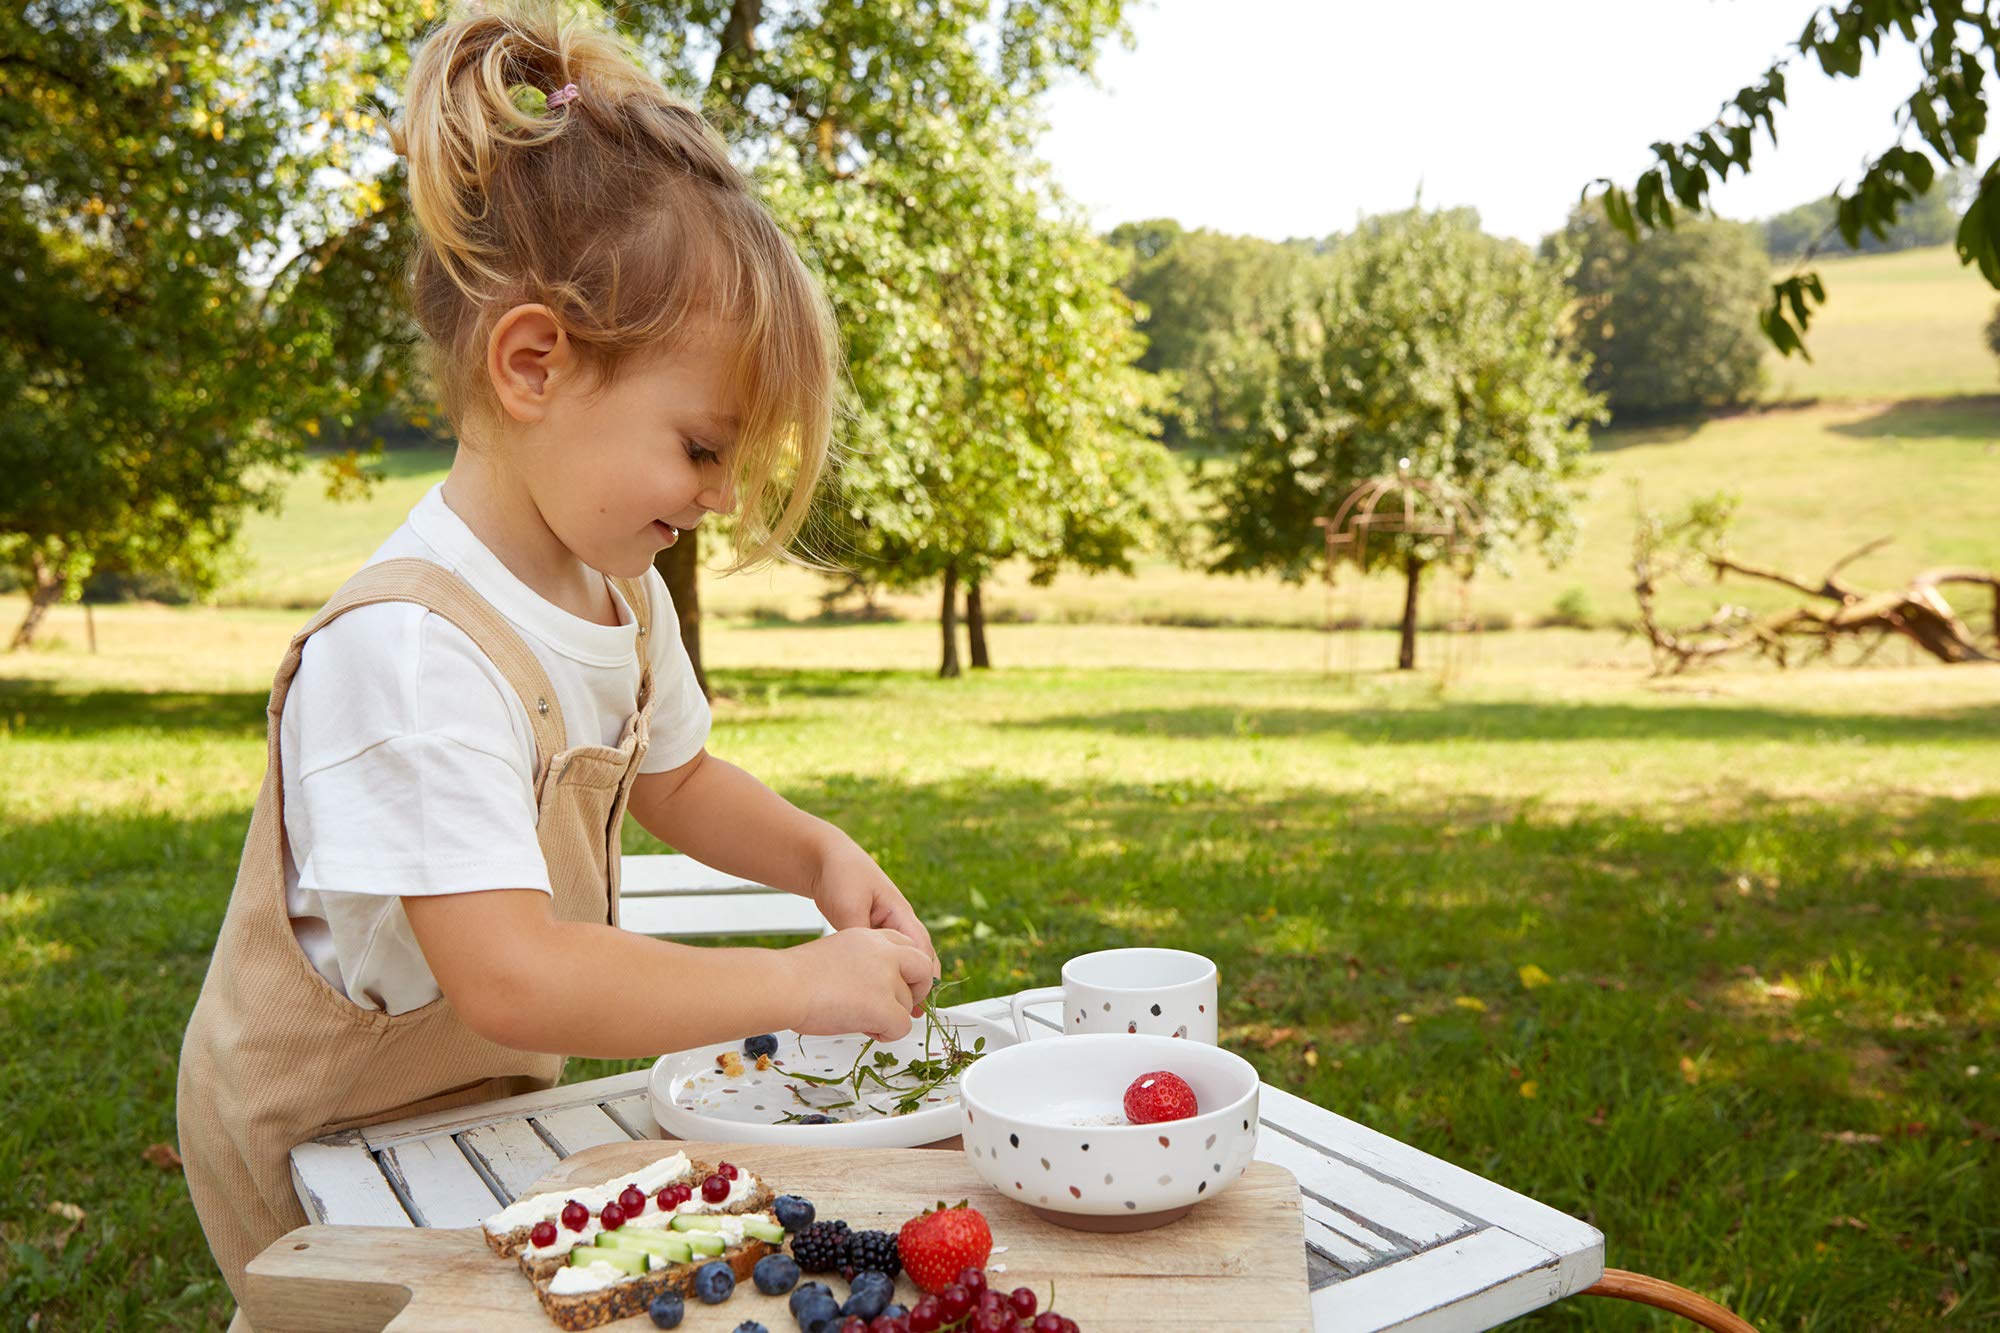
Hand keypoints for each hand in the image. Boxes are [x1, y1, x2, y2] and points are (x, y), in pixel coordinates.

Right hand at [789, 928, 936, 1040]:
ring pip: (907, 1005)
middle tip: (898, 1005)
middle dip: (917, 989)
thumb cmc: (797, 975)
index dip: (906, 969)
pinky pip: (901, 1027)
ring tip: (857, 1017)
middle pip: (923, 968)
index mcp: (870, 937)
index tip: (899, 984)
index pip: (907, 946)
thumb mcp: (839, 953)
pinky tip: (864, 1029)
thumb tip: (874, 987)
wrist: (784, 985)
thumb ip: (863, 963)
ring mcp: (887, 979)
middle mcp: (884, 953)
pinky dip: (886, 1034)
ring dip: (888, 1016)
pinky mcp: (885, 1006)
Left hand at [811, 838, 936, 1011]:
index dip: (925, 974)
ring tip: (905, 1011)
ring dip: (905, 983)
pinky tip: (882, 994)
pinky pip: (887, 960)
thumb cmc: (842, 874)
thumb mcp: (849, 904)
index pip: (922, 948)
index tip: (919, 998)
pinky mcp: (871, 935)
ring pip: (903, 961)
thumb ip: (859, 930)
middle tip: (916, 1013)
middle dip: (920, 984)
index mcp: (900, 912)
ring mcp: (885, 929)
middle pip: (918, 958)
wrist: (825, 859)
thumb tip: (867, 960)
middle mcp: (898, 921)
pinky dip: (888, 976)